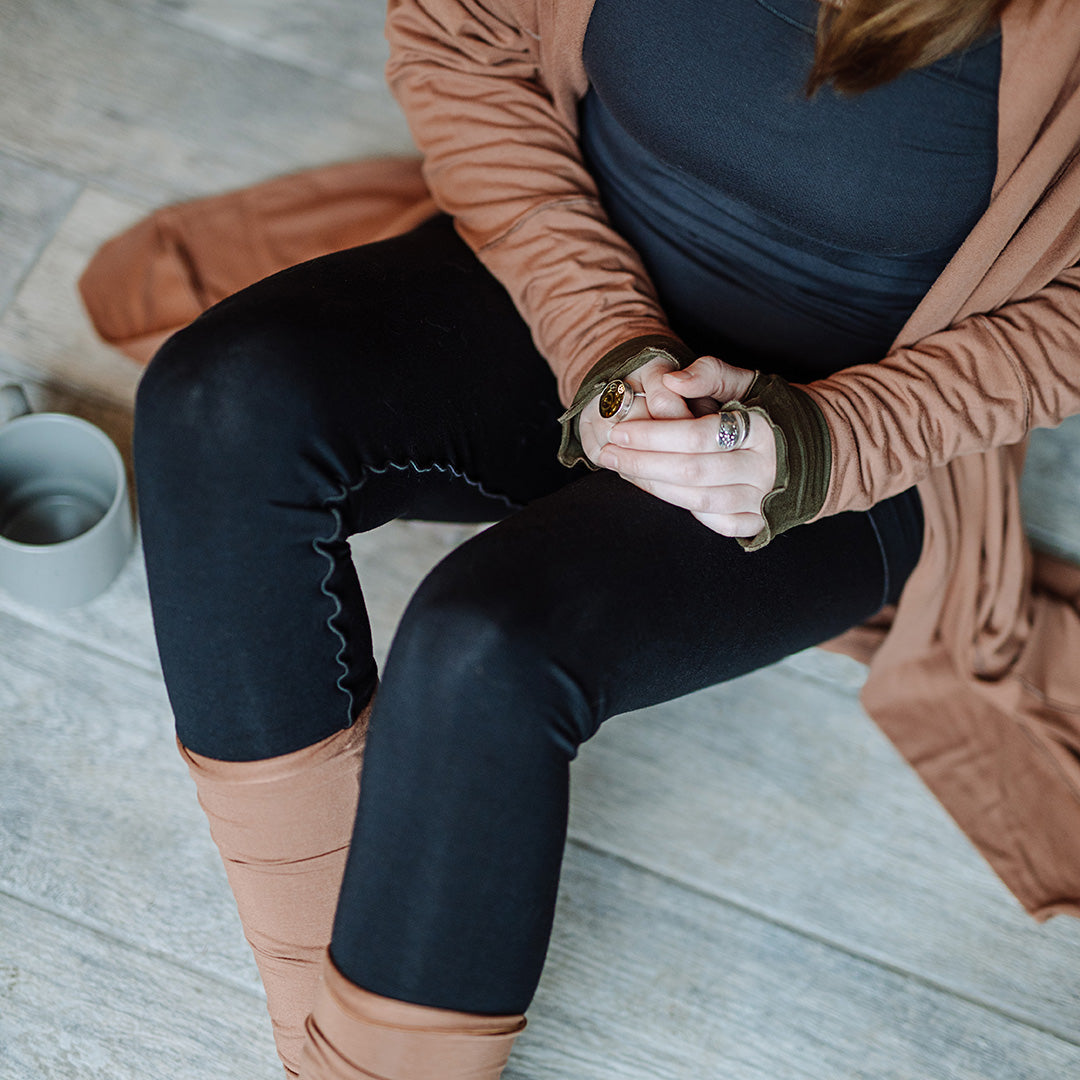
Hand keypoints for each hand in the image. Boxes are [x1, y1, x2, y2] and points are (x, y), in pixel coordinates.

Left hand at [595, 355, 774, 537]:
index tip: (619, 431)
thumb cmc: (769, 408)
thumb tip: (671, 380)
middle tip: (607, 453)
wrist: (822, 445)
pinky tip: (659, 491)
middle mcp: (767, 468)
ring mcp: (765, 499)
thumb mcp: (747, 381)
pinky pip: (718, 523)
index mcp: (764, 428)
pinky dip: (686, 509)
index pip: (697, 435)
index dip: (654, 435)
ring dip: (653, 486)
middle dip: (642, 463)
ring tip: (621, 469)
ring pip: (698, 499)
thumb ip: (709, 374)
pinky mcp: (762, 520)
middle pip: (691, 471)